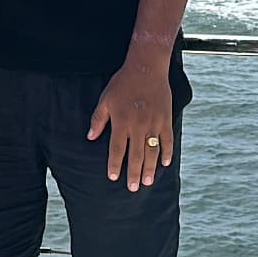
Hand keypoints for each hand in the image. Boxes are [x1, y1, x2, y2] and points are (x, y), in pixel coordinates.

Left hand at [86, 58, 173, 190]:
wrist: (146, 68)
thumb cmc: (123, 83)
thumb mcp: (105, 99)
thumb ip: (98, 119)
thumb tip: (90, 137)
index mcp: (121, 122)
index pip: (116, 149)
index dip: (114, 164)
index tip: (113, 177)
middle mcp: (138, 126)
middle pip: (135, 155)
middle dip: (133, 173)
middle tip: (133, 188)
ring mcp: (154, 123)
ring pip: (152, 151)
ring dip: (149, 168)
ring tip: (147, 182)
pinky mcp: (165, 119)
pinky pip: (167, 140)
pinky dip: (166, 152)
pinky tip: (164, 163)